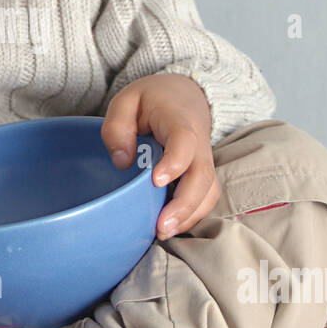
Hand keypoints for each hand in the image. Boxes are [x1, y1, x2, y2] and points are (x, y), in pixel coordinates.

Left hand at [100, 73, 219, 238]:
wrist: (185, 95)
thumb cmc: (153, 100)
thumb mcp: (127, 100)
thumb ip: (118, 126)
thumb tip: (122, 162)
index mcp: (179, 119)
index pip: (184, 141)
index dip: (175, 162)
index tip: (156, 181)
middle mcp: (199, 143)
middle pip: (202, 175)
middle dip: (184, 205)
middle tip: (160, 226)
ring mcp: (204, 161)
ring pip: (208, 192)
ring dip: (189, 216)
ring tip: (163, 232)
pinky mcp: (202, 175)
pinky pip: (205, 198)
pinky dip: (192, 216)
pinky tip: (170, 226)